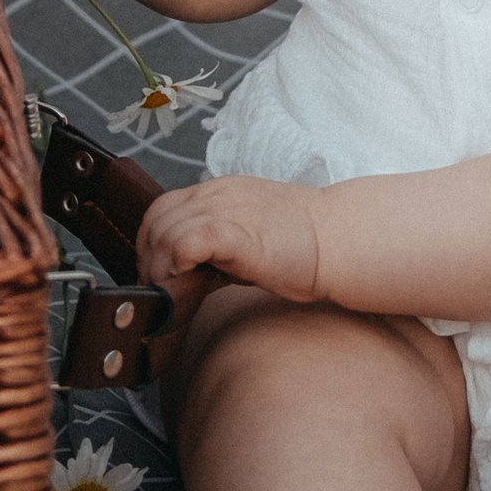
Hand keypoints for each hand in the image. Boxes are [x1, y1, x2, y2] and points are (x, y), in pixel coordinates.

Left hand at [137, 173, 326, 304]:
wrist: (339, 239)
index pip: (162, 211)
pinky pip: (182, 242)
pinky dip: (177, 268)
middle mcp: (215, 194)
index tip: (164, 279)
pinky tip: (192, 287)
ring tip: (180, 297)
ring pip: (163, 233)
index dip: (154, 247)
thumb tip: (188, 276)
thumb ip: (217, 249)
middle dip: (152, 261)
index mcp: (219, 193)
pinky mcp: (231, 231)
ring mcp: (222, 209)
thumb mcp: (249, 240)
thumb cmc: (303, 246)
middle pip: (155, 221)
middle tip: (167, 294)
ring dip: (163, 271)